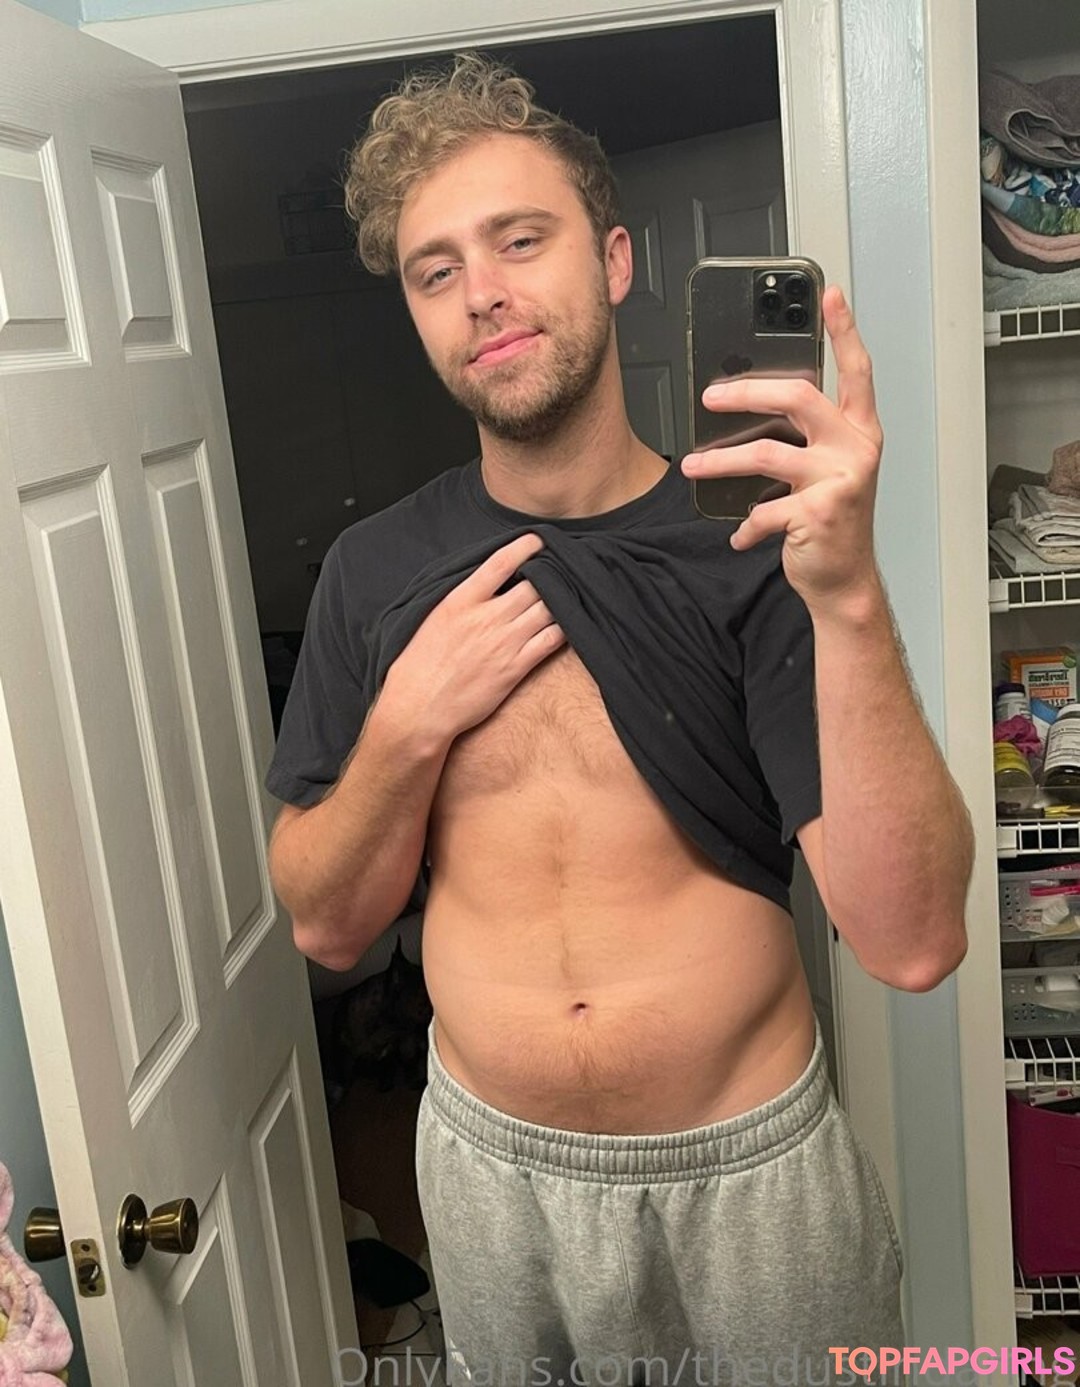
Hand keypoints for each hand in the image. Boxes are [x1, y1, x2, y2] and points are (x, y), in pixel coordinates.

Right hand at [380, 532, 565, 740]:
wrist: (419, 709)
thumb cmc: (418, 666)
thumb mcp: (431, 619)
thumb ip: (459, 599)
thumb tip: (480, 584)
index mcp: (460, 601)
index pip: (500, 562)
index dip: (525, 547)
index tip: (538, 540)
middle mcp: (486, 617)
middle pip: (533, 585)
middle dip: (549, 574)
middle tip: (558, 570)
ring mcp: (504, 643)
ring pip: (548, 609)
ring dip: (561, 599)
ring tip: (568, 593)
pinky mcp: (516, 668)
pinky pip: (551, 640)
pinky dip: (564, 628)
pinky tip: (568, 622)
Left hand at [680, 285, 881, 609]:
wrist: (844, 581)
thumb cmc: (832, 522)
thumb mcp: (827, 471)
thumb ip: (805, 438)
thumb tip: (751, 407)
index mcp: (860, 431)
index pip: (856, 370)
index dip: (845, 330)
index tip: (830, 295)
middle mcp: (855, 448)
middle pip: (796, 396)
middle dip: (745, 392)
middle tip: (709, 398)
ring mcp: (839, 479)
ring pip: (765, 452)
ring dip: (720, 461)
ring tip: (693, 466)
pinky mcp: (817, 512)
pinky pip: (763, 510)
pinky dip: (744, 526)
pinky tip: (738, 536)